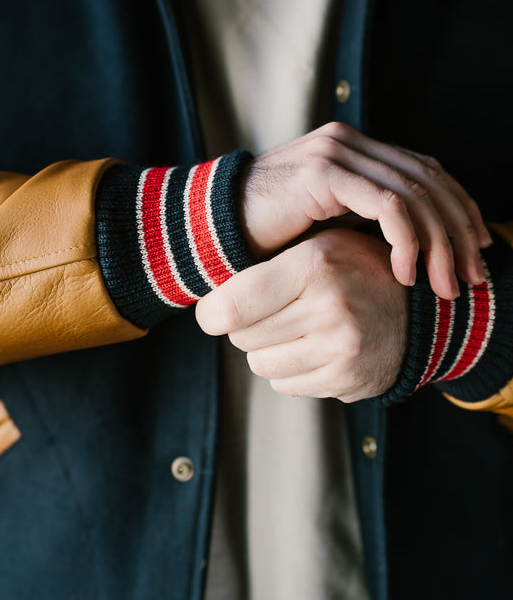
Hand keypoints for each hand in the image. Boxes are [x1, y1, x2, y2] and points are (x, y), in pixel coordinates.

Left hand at [196, 229, 407, 402]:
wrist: (423, 308)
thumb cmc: (356, 268)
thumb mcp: (320, 244)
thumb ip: (271, 261)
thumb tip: (207, 293)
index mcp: (314, 263)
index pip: (233, 305)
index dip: (212, 312)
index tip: (212, 312)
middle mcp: (328, 305)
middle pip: (242, 335)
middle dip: (245, 326)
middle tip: (268, 312)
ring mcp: (341, 347)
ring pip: (260, 363)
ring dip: (267, 350)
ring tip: (294, 328)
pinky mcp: (347, 379)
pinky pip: (285, 384)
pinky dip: (290, 370)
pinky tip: (314, 348)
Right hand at [240, 121, 490, 299]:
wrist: (215, 227)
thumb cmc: (268, 231)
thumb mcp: (328, 221)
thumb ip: (365, 216)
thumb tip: (415, 242)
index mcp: (355, 147)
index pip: (426, 170)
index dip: (460, 208)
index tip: (478, 249)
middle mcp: (349, 141)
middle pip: (428, 179)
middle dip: (458, 230)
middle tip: (474, 275)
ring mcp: (336, 152)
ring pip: (414, 193)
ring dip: (438, 243)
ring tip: (445, 285)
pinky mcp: (323, 174)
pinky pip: (384, 205)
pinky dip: (406, 240)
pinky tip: (406, 272)